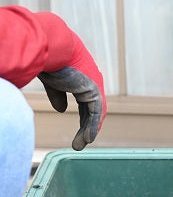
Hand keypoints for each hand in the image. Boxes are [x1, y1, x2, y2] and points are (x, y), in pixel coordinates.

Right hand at [38, 32, 105, 150]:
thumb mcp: (55, 83)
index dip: (85, 119)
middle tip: (79, 143)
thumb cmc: (52, 63)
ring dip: (88, 130)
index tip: (81, 133)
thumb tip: (61, 110)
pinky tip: (88, 138)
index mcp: (84, 81)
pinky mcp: (94, 90)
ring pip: (95, 114)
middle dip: (86, 127)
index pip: (88, 104)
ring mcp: (95, 87)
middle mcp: (92, 84)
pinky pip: (96, 112)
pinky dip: (92, 126)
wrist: (54, 51)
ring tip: (82, 144)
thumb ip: (58, 96)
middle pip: (92, 111)